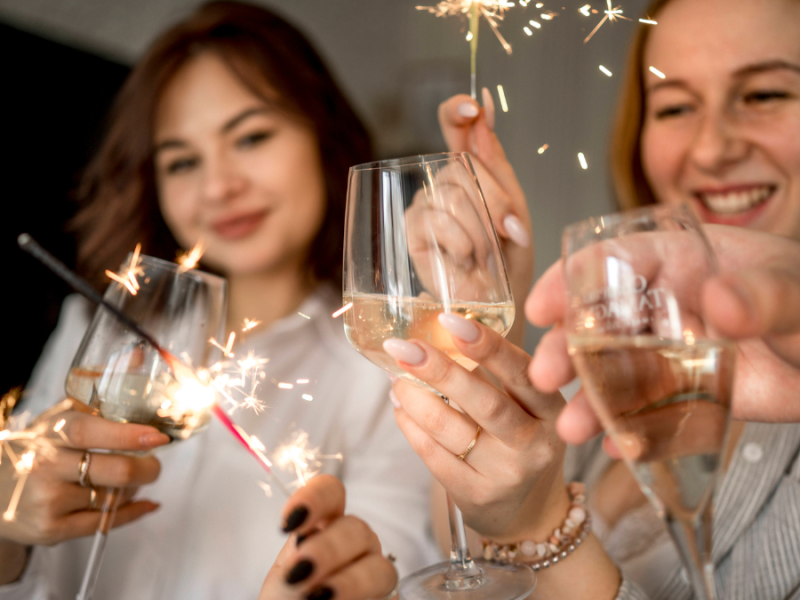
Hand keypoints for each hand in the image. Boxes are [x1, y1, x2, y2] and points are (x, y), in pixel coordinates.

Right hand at [0, 400, 166, 549]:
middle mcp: (45, 466)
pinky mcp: (51, 529)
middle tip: (154, 463)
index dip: (128, 435)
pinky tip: (145, 503)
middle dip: (147, 468)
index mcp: (48, 434)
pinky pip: (105, 522)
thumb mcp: (54, 423)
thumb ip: (92, 412)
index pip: (89, 433)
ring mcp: (48, 500)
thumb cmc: (36, 451)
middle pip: (115, 471)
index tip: (157, 438)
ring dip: (132, 489)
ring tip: (130, 480)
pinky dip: (132, 512)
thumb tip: (142, 410)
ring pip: (114, 496)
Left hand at [259, 475, 397, 599]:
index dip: (314, 498)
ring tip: (321, 597)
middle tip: (300, 572)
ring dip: (351, 581)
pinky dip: (364, 597)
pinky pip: (388, 594)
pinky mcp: (386, 597)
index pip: (330, 493)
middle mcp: (352, 543)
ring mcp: (373, 572)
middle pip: (356, 528)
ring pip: (378, 567)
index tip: (290, 520)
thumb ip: (295, 568)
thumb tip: (304, 564)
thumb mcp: (282, 583)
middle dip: (328, 549)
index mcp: (323, 525)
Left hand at [384, 314, 567, 543]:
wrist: (530, 513)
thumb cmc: (522, 443)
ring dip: (415, 399)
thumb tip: (440, 330)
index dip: (488, 346)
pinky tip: (401, 409)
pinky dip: (410, 428)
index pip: (521, 373)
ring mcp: (506, 473)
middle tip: (404, 348)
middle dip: (439, 371)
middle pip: (485, 403)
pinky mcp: (476, 496)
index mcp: (552, 409)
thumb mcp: (528, 407)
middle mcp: (535, 443)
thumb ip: (496, 372)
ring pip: (451, 430)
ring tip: (397, 379)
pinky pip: (433, 456)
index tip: (452, 321)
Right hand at [438, 92, 533, 344]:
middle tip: (508, 232)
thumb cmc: (511, 257)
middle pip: (462, 166)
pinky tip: (465, 260)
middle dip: (495, 202)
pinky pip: (437, 221)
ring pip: (453, 196)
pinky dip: (461, 244)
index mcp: (470, 169)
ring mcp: (425, 205)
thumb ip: (496, 164)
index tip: (475, 107)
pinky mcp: (413, 230)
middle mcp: (443, 182)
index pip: (453, 125)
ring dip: (481, 231)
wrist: (501, 303)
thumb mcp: (515, 206)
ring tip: (487, 255)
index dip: (458, 110)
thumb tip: (483, 111)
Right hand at [526, 225, 799, 444]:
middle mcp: (664, 303)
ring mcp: (670, 350)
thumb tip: (717, 298)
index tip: (542, 308)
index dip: (569, 281)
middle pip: (600, 320)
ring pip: (616, 371)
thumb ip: (763, 293)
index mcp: (681, 259)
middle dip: (567, 349)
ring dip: (588, 398)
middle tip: (545, 376)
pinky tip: (617, 446)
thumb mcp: (795, 289)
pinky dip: (630, 430)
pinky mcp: (685, 392)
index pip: (612, 260)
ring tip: (571, 427)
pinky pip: (648, 410)